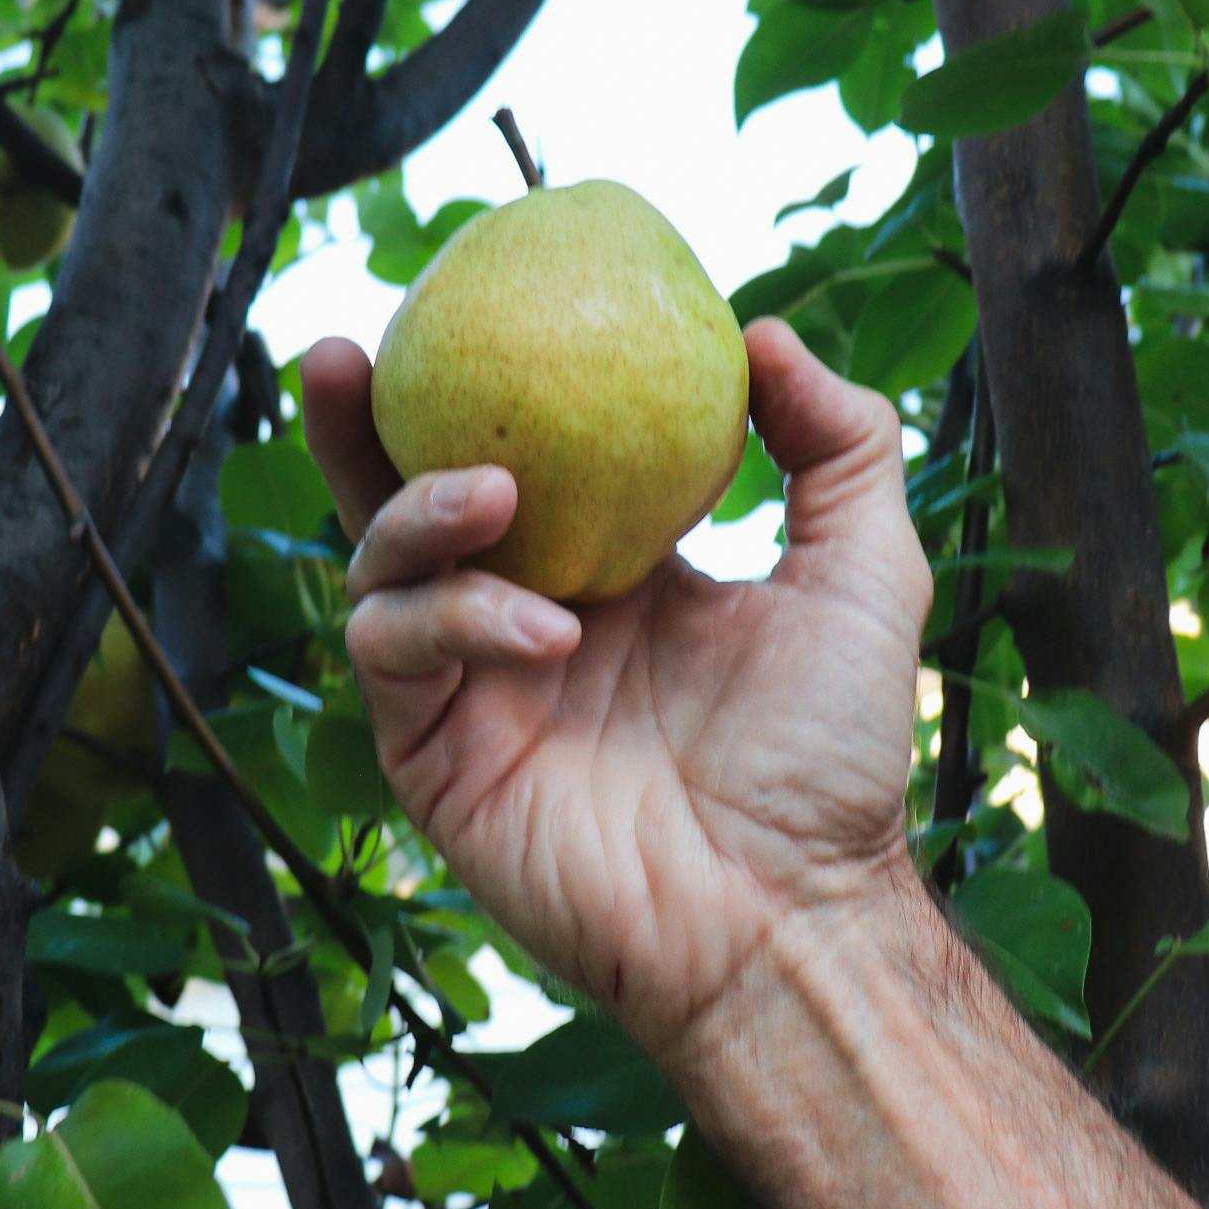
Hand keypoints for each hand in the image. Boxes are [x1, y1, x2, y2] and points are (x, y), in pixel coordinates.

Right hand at [299, 319, 933, 1057]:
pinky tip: (545, 631)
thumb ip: (839, 444)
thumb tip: (760, 330)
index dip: (473, 387)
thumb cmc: (833, 758)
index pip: (514, 457)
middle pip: (401, 500)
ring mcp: (471, 690)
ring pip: (377, 572)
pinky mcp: (436, 760)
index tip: (469, 296)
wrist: (794, 911)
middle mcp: (521, 620)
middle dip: (356, 425)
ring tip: (496, 495)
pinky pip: (397, 659)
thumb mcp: (864, 572)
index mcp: (606, 572)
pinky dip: (453, 620)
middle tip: (344, 354)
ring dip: (418, 513)